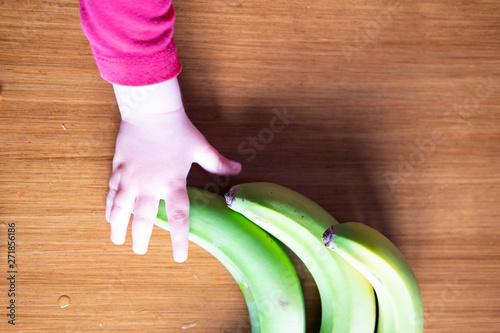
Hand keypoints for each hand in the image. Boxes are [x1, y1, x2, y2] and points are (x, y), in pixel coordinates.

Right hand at [107, 79, 240, 261]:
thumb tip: (238, 170)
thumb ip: (218, 163)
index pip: (179, 219)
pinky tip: (108, 215)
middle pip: (144, 220)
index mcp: (173, 183)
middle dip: (141, 239)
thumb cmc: (178, 129)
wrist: (150, 110)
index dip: (179, 241)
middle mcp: (150, 186)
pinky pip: (111, 192)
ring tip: (117, 240)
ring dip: (118, 227)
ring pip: (121, 210)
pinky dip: (109, 206)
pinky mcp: (118, 169)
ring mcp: (131, 179)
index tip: (179, 258)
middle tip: (141, 251)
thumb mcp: (201, 147)